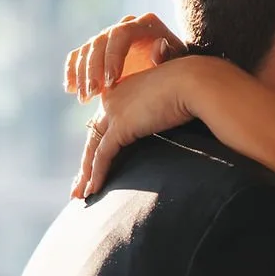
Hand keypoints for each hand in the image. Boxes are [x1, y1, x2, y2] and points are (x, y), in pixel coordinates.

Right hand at [66, 11, 187, 100]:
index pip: (120, 35)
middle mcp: (125, 25)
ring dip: (81, 74)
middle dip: (93, 70)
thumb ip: (169, 57)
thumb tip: (159, 45)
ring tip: (84, 98)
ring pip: (87, 49)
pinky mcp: (99, 49)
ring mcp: (110, 36)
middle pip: (100, 41)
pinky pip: (79, 55)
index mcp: (145, 25)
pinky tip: (70, 89)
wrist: (174, 73)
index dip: (112, 58)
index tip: (111, 83)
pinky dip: (72, 71)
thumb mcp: (178, 65)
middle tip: (92, 94)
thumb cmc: (179, 69)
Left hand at [73, 62, 203, 197]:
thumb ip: (157, 110)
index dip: (98, 144)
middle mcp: (112, 98)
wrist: (195, 81)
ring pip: (93, 148)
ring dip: (86, 174)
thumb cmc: (192, 86)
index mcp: (122, 89)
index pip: (104, 122)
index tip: (95, 163)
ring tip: (81, 194)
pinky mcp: (120, 126)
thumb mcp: (168, 97)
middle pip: (93, 136)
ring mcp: (113, 111)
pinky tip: (93, 190)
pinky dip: (97, 174)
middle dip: (86, 164)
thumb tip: (162, 122)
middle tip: (78, 185)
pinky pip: (103, 155)